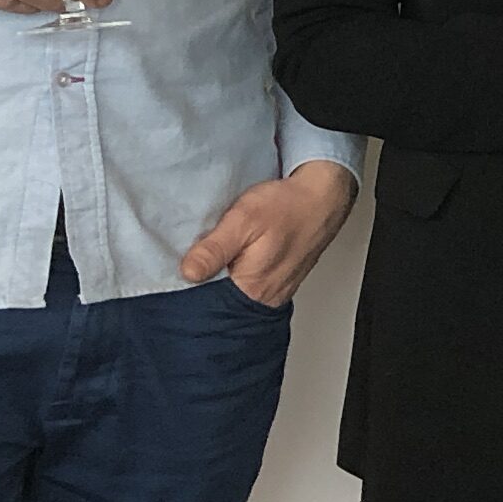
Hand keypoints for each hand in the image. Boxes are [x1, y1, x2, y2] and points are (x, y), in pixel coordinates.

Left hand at [179, 161, 357, 306]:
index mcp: (253, 288)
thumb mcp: (242, 220)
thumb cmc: (287, 207)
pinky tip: (235, 257)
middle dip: (205, 284)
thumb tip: (188, 273)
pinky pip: (250, 286)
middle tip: (198, 257)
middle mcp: (266, 296)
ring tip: (217, 255)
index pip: (208, 302)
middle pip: (222, 301)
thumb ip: (214, 249)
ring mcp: (275, 292)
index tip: (179, 268)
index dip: (190, 287)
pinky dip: (238, 274)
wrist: (322, 198)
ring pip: (235, 294)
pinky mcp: (279, 282)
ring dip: (222, 278)